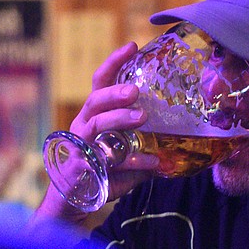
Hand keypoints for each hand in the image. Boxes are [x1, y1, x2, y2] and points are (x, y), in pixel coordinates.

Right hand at [35, 42, 158, 221]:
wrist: (71, 203)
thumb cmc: (99, 172)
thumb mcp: (123, 155)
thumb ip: (145, 148)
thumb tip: (177, 145)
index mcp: (93, 115)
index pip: (101, 82)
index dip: (114, 63)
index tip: (133, 46)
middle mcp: (84, 126)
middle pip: (96, 100)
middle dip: (115, 92)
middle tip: (136, 90)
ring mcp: (81, 146)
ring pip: (97, 126)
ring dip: (119, 119)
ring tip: (142, 118)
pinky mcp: (84, 168)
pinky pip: (108, 161)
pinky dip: (133, 161)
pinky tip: (153, 163)